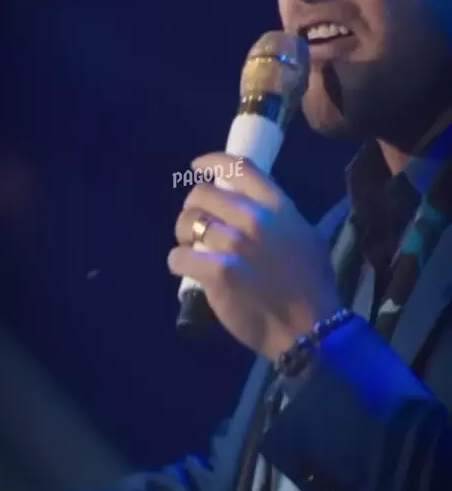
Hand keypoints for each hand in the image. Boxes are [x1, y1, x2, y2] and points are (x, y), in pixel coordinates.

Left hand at [167, 152, 342, 361]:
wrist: (310, 328)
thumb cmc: (313, 286)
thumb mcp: (308, 238)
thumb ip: (282, 218)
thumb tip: (256, 208)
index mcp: (277, 207)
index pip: (238, 168)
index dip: (211, 162)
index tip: (197, 167)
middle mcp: (254, 219)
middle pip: (202, 194)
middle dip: (192, 207)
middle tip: (196, 226)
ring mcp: (234, 244)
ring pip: (187, 223)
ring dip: (184, 236)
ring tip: (193, 249)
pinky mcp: (217, 271)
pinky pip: (178, 256)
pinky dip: (178, 261)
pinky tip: (187, 269)